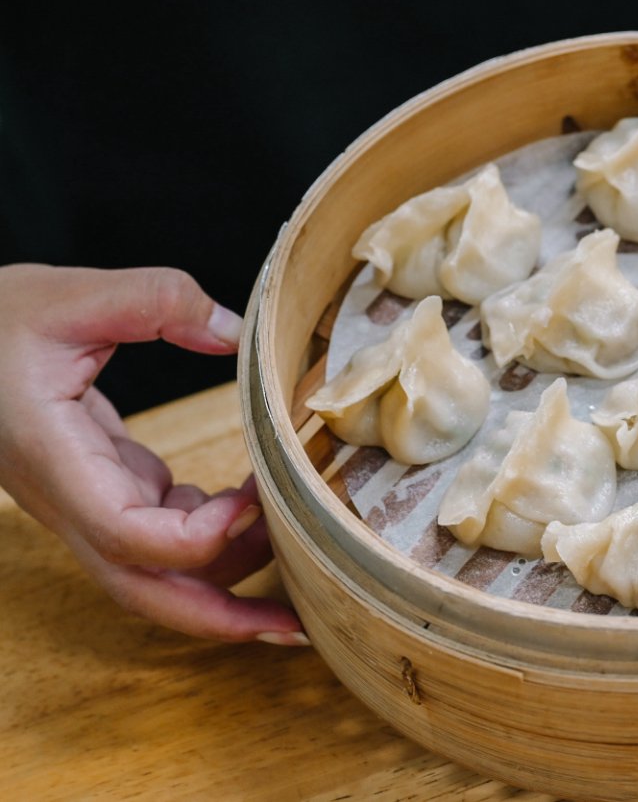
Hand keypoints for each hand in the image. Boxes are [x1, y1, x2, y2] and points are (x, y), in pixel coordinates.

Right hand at [0, 264, 305, 644]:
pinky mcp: (105, 487)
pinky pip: (161, 535)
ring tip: (298, 558)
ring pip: (154, 573)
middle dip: (221, 616)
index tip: (254, 494)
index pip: (130, 539)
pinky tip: (255, 504)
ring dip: (226, 575)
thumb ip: (157, 300)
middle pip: (144, 591)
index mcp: (57, 461)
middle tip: (297, 624)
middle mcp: (71, 499)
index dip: (200, 536)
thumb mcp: (72, 294)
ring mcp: (87, 502)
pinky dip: (211, 534)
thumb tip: (233, 331)